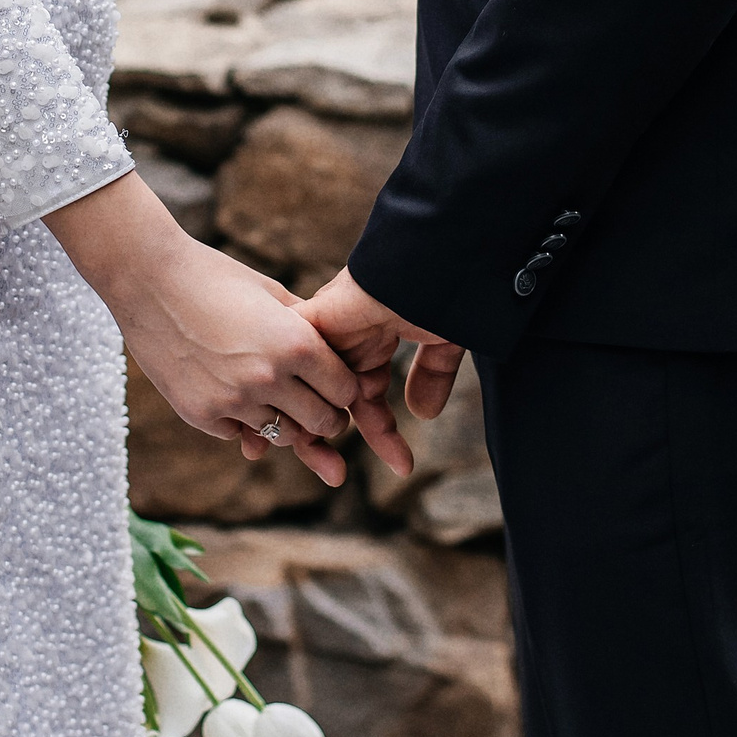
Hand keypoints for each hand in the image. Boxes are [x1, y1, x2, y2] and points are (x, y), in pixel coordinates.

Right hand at [44, 171, 364, 487]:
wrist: (147, 279)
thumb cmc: (213, 276)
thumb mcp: (271, 293)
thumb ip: (308, 328)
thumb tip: (338, 357)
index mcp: (295, 343)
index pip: (346, 391)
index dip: (346, 388)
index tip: (336, 384)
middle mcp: (269, 378)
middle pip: (323, 423)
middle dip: (326, 416)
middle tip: (316, 403)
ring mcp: (233, 401)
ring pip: (284, 436)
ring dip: (287, 422)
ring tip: (277, 398)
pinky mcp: (201, 415)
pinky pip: (240, 434)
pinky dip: (243, 420)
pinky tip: (234, 392)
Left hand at [301, 266, 466, 477]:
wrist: (437, 259)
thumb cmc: (444, 289)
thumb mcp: (441, 340)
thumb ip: (431, 374)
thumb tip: (422, 414)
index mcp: (373, 338)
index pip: (366, 395)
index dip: (380, 431)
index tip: (402, 464)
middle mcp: (346, 337)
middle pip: (330, 399)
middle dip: (332, 440)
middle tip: (342, 476)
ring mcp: (329, 330)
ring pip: (308, 388)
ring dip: (315, 430)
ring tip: (330, 468)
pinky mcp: (312, 322)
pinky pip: (292, 364)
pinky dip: (296, 400)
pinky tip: (303, 435)